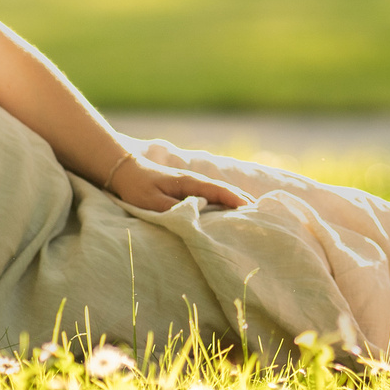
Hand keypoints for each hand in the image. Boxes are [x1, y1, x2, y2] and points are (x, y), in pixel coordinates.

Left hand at [109, 158, 246, 212]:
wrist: (124, 171)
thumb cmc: (137, 188)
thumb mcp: (152, 202)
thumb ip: (174, 210)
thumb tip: (198, 218)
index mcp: (190, 183)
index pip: (220, 191)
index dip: (237, 201)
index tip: (254, 211)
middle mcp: (196, 183)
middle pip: (227, 192)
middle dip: (245, 202)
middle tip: (264, 217)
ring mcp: (194, 186)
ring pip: (222, 194)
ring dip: (238, 204)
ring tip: (255, 217)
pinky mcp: (189, 191)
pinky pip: (213, 198)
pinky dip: (226, 204)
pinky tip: (231, 213)